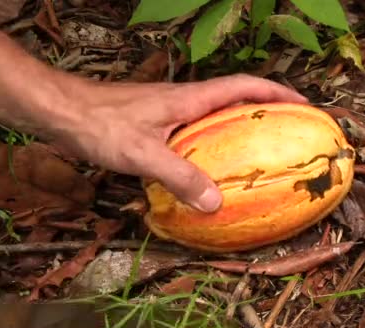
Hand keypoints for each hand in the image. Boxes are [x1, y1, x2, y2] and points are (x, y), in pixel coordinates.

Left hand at [57, 74, 307, 212]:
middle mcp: (185, 102)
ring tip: (258, 152)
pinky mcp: (157, 125)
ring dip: (240, 126)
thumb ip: (180, 176)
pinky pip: (197, 132)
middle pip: (236, 98)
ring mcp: (171, 113)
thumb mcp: (143, 153)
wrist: (61, 112)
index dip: (276, 91)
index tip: (303, 104)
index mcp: (190, 99)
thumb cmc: (100, 124)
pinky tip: (211, 168)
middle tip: (288, 131)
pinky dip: (214, 144)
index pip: (243, 86)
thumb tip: (216, 204)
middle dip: (266, 109)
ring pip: (216, 116)